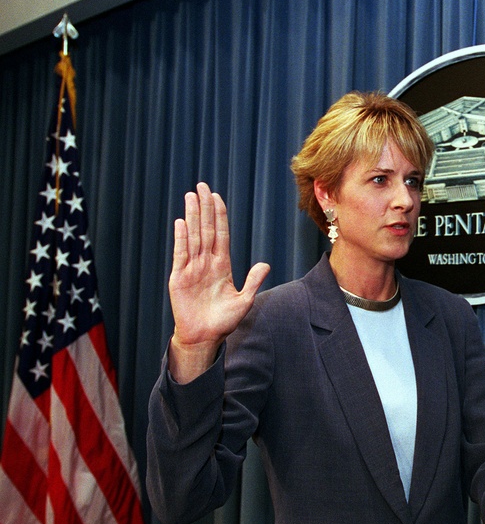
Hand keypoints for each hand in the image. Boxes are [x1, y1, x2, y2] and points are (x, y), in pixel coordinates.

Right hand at [167, 182, 269, 382]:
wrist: (204, 337)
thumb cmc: (223, 321)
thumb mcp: (244, 301)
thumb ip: (253, 281)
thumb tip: (266, 265)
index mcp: (222, 265)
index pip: (221, 234)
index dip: (220, 216)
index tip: (218, 197)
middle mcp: (206, 262)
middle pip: (206, 229)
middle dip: (205, 207)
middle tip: (202, 186)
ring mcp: (192, 268)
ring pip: (194, 236)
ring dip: (193, 216)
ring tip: (191, 196)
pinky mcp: (179, 277)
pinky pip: (181, 254)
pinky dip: (182, 238)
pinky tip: (182, 222)